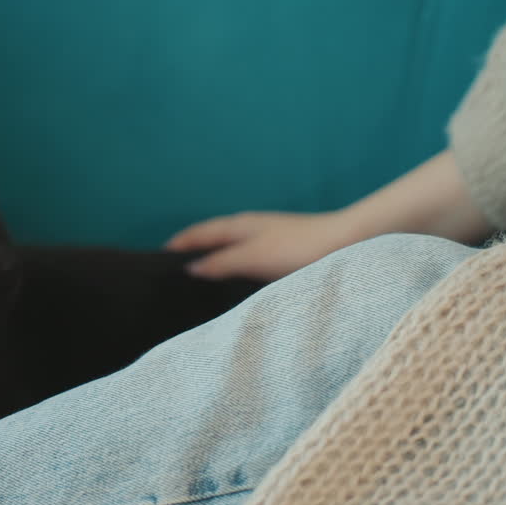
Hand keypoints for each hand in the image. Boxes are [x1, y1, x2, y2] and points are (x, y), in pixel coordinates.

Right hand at [165, 209, 357, 280]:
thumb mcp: (252, 258)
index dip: (179, 244)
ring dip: (213, 258)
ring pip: (230, 246)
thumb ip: (221, 263)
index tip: (158, 259)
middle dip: (192, 249)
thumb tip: (191, 268)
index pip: (199, 233)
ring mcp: (268, 237)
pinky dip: (233, 265)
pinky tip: (237, 280)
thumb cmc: (298, 248)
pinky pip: (247, 256)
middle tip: (174, 270)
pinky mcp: (283, 250)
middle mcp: (251, 227)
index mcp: (239, 224)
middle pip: (213, 237)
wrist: (347, 243)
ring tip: (199, 278)